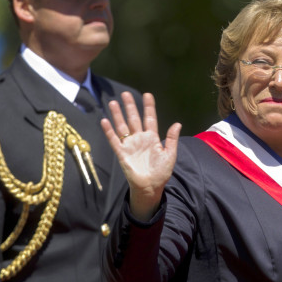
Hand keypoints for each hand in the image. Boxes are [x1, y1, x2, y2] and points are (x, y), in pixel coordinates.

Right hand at [101, 92, 180, 220]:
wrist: (150, 187)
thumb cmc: (161, 172)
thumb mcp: (170, 154)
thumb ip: (172, 139)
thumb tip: (177, 123)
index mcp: (152, 138)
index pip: (150, 118)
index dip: (149, 107)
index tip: (147, 94)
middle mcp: (140, 138)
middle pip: (134, 119)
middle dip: (130, 106)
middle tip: (126, 94)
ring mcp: (130, 145)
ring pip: (122, 126)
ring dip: (118, 115)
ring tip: (113, 103)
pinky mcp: (122, 153)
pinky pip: (114, 140)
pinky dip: (109, 131)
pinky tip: (105, 121)